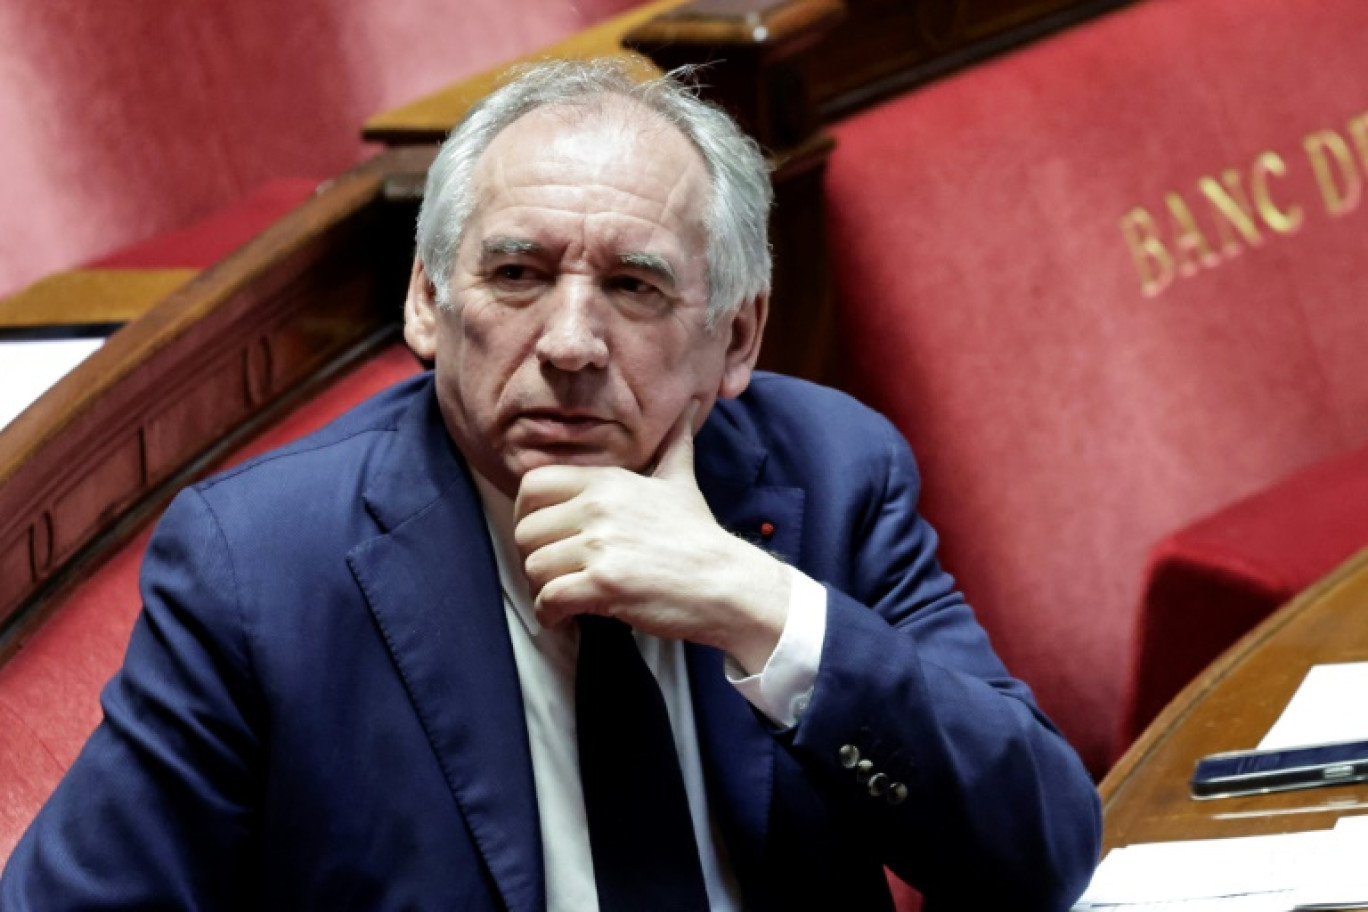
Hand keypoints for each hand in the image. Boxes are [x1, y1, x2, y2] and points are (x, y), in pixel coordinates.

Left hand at [513, 402, 789, 671]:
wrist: (727, 584)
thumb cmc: (699, 538)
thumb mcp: (681, 482)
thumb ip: (674, 446)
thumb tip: (686, 410)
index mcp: (607, 481)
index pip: (533, 486)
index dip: (527, 514)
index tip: (541, 535)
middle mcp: (599, 507)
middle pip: (526, 531)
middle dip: (532, 557)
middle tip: (552, 572)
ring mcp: (601, 545)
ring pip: (533, 567)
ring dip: (541, 588)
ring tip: (561, 595)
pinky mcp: (604, 583)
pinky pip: (549, 598)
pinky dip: (550, 613)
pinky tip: (564, 616)